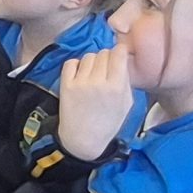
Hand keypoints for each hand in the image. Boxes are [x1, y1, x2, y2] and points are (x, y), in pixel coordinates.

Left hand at [56, 44, 135, 160]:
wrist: (83, 139)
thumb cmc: (107, 123)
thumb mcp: (126, 104)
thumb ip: (126, 81)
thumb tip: (122, 60)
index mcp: (117, 87)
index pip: (118, 54)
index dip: (119, 52)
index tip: (118, 56)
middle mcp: (99, 82)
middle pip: (103, 53)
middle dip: (106, 58)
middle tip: (105, 70)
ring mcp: (81, 83)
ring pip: (88, 56)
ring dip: (91, 62)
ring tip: (92, 75)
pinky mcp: (66, 85)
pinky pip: (71, 62)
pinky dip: (75, 66)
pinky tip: (79, 75)